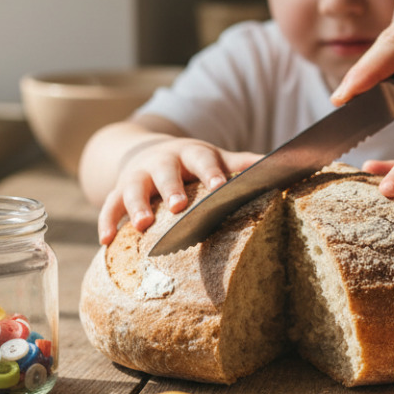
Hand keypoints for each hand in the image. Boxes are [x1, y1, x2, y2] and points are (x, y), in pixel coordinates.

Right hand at [97, 138, 261, 243]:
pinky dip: (106, 223)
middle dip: (171, 188)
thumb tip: (287, 163)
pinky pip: (108, 206)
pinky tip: (107, 242)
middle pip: (166, 173)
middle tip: (179, 206)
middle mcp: (161, 162)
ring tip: (140, 226)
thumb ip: (243, 163)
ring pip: (133, 189)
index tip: (221, 185)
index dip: (211, 172)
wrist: (147, 151)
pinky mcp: (117, 191)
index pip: (203, 160)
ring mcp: (137, 176)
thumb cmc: (193, 163)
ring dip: (136, 206)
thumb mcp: (216, 157)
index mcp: (191, 153)